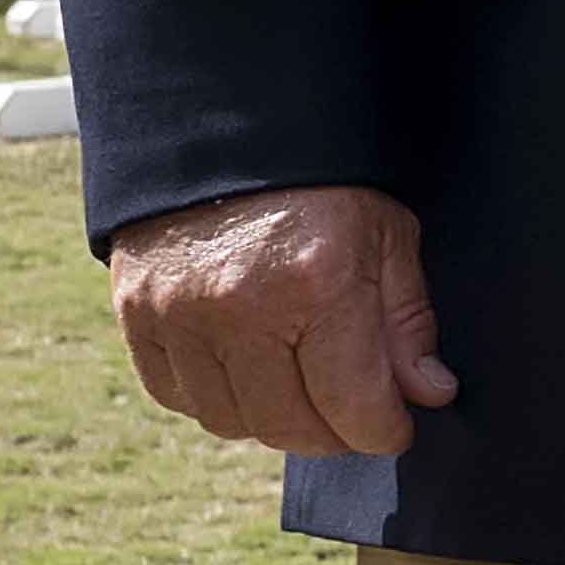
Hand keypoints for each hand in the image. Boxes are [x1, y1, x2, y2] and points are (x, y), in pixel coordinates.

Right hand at [108, 182, 449, 458]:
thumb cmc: (320, 186)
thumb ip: (407, 322)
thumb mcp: (387, 237)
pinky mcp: (136, 314)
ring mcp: (179, 314)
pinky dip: (213, 398)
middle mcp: (241, 308)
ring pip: (230, 422)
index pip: (353, 410)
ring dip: (271, 420)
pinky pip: (175, 395)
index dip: (383, 430)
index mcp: (316, 286)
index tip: (394, 425)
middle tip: (349, 415)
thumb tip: (428, 393)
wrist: (223, 130)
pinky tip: (243, 372)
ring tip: (299, 390)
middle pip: (289, 427)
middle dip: (331, 434)